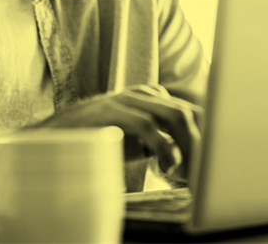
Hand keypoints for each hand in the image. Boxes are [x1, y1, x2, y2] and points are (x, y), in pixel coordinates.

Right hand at [33, 85, 202, 179]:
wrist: (58, 137)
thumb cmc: (101, 141)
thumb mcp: (138, 141)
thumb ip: (163, 141)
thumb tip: (192, 159)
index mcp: (152, 97)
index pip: (190, 110)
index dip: (205, 137)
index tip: (209, 165)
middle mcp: (143, 93)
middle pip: (186, 111)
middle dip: (199, 143)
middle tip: (201, 173)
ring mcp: (128, 99)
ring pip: (174, 114)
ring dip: (187, 146)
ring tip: (184, 171)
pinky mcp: (113, 110)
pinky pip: (149, 125)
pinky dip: (164, 148)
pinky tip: (165, 167)